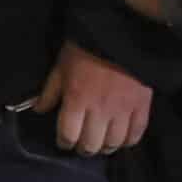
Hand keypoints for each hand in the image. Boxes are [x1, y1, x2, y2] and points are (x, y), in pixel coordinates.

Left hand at [34, 41, 154, 154]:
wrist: (122, 34)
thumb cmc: (86, 49)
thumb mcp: (61, 65)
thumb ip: (50, 90)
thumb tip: (39, 110)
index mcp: (77, 100)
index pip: (68, 135)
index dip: (64, 142)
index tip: (64, 141)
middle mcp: (99, 111)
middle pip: (90, 145)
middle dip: (83, 148)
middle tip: (82, 144)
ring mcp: (122, 111)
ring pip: (113, 144)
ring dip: (105, 147)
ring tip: (101, 143)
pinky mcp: (142, 108)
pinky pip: (136, 135)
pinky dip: (128, 142)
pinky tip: (122, 138)